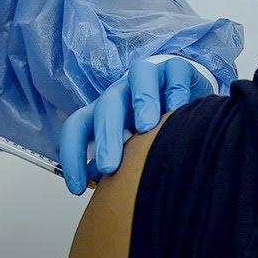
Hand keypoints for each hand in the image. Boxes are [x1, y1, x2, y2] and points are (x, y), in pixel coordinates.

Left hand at [58, 56, 212, 194]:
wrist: (185, 101)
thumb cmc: (153, 126)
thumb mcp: (130, 146)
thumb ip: (113, 160)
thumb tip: (95, 180)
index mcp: (105, 112)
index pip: (78, 126)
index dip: (72, 154)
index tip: (76, 187)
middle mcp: (124, 92)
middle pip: (107, 105)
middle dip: (105, 135)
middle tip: (109, 166)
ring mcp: (150, 77)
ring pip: (139, 76)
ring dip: (141, 101)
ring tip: (146, 127)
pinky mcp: (177, 69)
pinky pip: (175, 72)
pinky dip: (176, 90)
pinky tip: (178, 110)